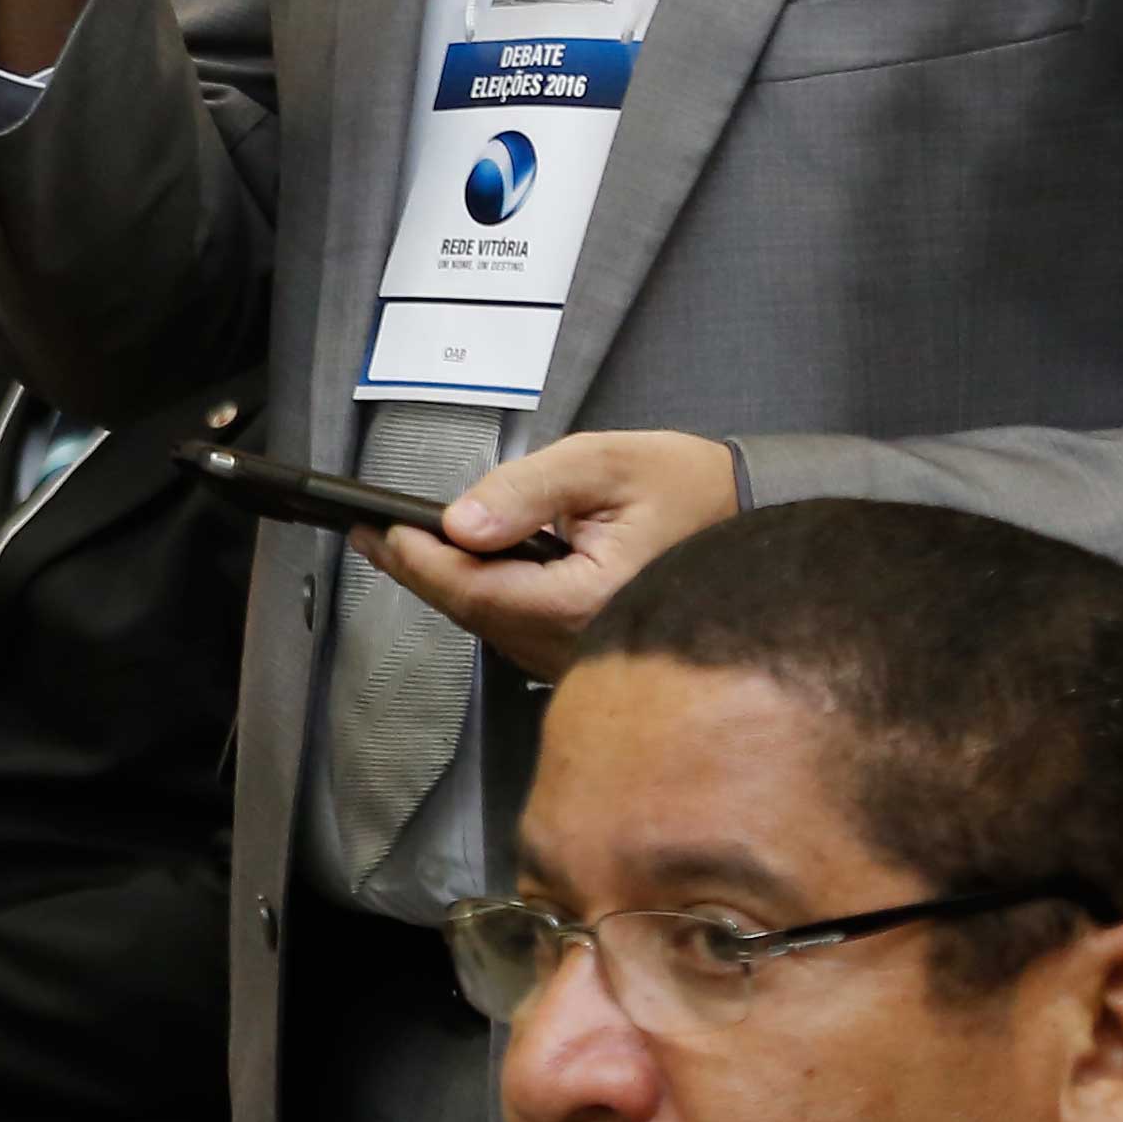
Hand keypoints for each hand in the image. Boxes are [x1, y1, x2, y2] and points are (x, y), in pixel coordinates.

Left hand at [353, 430, 742, 681]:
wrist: (752, 521)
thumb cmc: (689, 489)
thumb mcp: (605, 463)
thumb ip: (527, 488)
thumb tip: (461, 521)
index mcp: (590, 602)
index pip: (478, 590)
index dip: (422, 561)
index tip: (382, 529)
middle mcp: (584, 645)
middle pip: (476, 614)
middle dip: (419, 572)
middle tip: (370, 536)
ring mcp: (585, 658)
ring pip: (492, 627)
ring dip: (445, 586)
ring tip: (399, 546)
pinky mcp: (587, 654)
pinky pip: (517, 632)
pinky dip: (481, 598)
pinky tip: (460, 569)